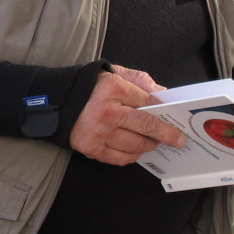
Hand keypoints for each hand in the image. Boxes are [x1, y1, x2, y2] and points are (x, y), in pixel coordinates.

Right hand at [67, 66, 185, 166]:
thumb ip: (139, 80)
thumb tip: (162, 93)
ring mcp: (100, 133)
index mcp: (113, 89)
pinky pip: (121, 158)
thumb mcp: (113, 74)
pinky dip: (132, 156)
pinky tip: (136, 150)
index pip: (148, 102)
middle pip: (146, 126)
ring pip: (136, 145)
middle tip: (177, 139)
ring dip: (149, 146)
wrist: (55, 102)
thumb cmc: (87, 88)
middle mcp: (107, 113)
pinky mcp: (92, 148)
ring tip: (153, 142)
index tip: (174, 120)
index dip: (163, 111)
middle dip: (166, 135)